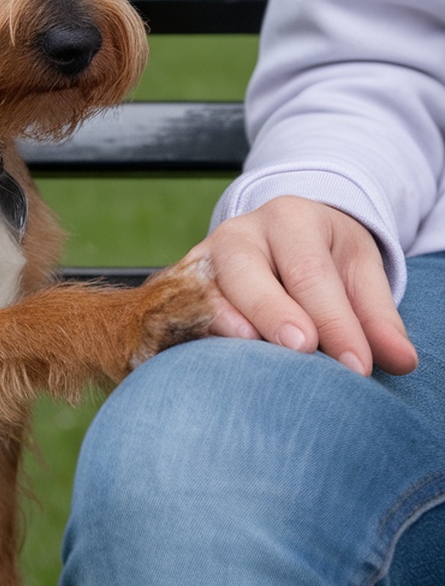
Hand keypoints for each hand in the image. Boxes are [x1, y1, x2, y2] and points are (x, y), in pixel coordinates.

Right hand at [184, 196, 416, 375]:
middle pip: (248, 271)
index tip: (359, 366)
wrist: (279, 237)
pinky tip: (217, 363)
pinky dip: (197, 336)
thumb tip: (402, 361)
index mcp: (289, 218)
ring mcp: (203, 260)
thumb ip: (377, 316)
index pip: (310, 271)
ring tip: (255, 359)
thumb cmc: (324, 259)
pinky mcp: (181, 289)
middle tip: (302, 348)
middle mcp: (239, 234)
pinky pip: (183, 312)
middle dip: (274, 311)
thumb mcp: (358, 271)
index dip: (335, 320)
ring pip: (208, 289)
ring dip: (228, 325)